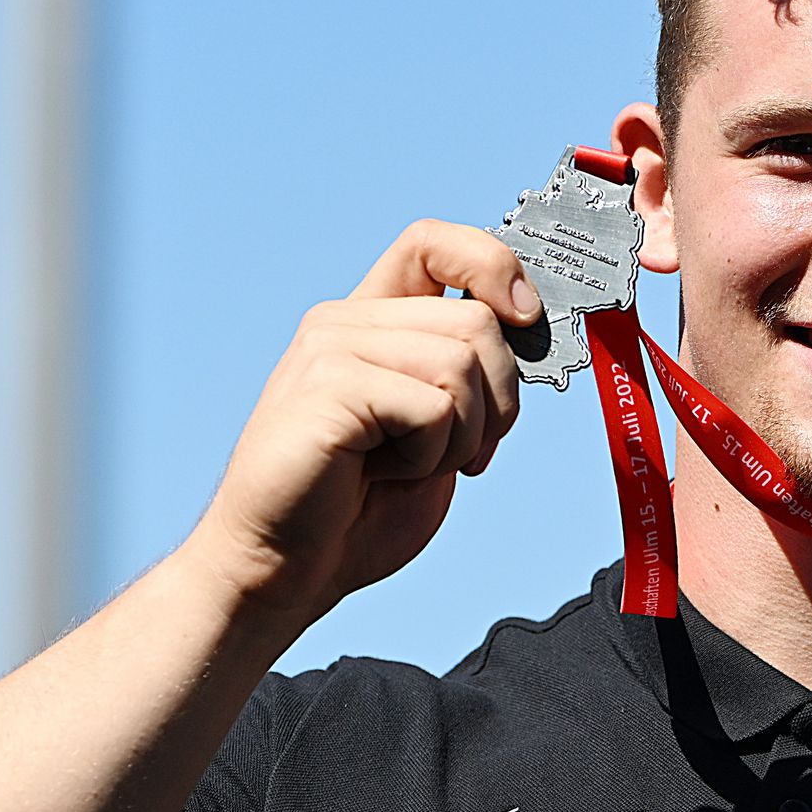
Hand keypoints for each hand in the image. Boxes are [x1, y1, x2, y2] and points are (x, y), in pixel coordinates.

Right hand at [183, 219, 540, 622]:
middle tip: (458, 453)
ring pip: (462, 362)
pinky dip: (429, 456)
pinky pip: (433, 406)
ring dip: (460, 436)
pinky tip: (383, 473)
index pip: (434, 242)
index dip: (493, 265)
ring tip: (408, 466)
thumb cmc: (354, 511)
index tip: (523, 319)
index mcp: (370, 324)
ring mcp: (330, 349)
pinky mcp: (327, 386)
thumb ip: (469, 378)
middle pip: (477, 319)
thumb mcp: (436, 432)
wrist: (282, 570)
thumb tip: (529, 328)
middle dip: (497, 402)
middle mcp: (345, 323)